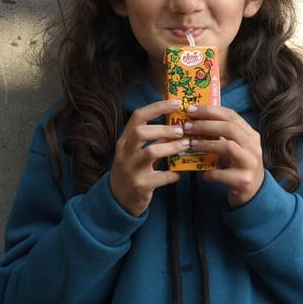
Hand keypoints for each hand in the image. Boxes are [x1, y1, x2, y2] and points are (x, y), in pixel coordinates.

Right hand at [109, 100, 186, 216]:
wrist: (117, 200)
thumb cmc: (132, 170)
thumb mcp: (135, 152)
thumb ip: (151, 139)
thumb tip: (176, 125)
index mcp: (124, 141)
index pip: (138, 116)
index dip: (157, 107)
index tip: (176, 103)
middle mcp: (125, 153)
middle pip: (140, 132)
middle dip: (163, 129)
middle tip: (181, 130)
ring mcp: (131, 170)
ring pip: (151, 152)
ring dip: (171, 147)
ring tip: (185, 146)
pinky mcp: (140, 186)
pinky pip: (160, 177)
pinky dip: (172, 174)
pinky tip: (179, 173)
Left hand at [183, 104, 263, 208]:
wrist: (254, 193)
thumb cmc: (238, 167)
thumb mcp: (235, 148)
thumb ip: (222, 136)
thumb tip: (194, 121)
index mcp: (250, 135)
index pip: (231, 115)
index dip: (210, 110)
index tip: (191, 109)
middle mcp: (253, 147)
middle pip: (230, 128)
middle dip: (205, 125)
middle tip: (187, 126)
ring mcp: (250, 163)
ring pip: (228, 147)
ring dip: (206, 144)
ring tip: (191, 145)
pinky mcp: (243, 180)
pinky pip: (221, 174)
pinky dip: (208, 172)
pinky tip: (201, 173)